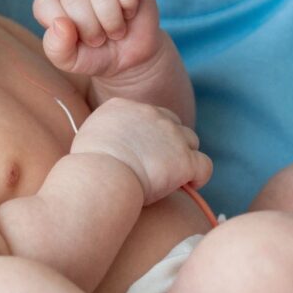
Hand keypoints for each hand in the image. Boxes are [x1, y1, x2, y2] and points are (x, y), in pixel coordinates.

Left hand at [34, 0, 162, 77]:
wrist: (130, 61)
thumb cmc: (96, 55)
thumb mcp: (71, 61)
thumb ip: (56, 48)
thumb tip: (59, 23)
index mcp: (55, 1)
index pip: (45, 3)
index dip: (62, 29)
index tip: (77, 40)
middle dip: (90, 28)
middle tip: (100, 39)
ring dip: (111, 19)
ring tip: (115, 30)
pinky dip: (129, 4)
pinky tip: (129, 13)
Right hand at [71, 98, 211, 203]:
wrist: (101, 177)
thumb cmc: (88, 166)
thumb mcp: (88, 136)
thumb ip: (105, 130)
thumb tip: (109, 139)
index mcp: (123, 106)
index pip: (145, 113)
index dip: (148, 133)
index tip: (142, 150)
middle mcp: (150, 113)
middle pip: (171, 122)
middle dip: (168, 140)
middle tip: (158, 163)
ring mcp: (171, 134)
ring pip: (190, 140)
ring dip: (184, 154)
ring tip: (174, 174)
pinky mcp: (185, 159)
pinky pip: (204, 165)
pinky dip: (200, 175)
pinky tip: (191, 185)